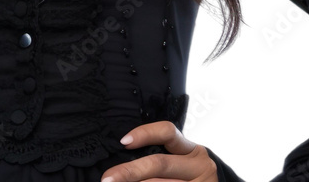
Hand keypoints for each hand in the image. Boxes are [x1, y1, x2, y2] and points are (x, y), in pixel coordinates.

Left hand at [100, 120, 218, 181]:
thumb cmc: (190, 178)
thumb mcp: (181, 164)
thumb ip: (161, 157)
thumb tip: (124, 154)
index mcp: (192, 150)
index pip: (168, 131)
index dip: (145, 133)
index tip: (123, 141)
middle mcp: (200, 165)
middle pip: (159, 163)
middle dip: (129, 171)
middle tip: (108, 178)